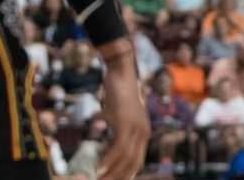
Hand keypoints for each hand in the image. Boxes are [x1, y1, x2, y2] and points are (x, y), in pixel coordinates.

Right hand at [97, 61, 149, 178]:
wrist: (121, 73)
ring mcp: (135, 129)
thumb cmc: (118, 90)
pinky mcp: (125, 124)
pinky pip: (118, 148)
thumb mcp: (119, 111)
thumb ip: (118, 123)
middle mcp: (142, 133)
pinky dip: (109, 160)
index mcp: (142, 133)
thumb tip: (109, 127)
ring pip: (126, 158)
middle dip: (120, 176)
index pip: (137, 160)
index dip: (126, 172)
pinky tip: (101, 168)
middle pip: (134, 163)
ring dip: (113, 172)